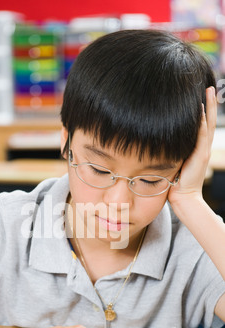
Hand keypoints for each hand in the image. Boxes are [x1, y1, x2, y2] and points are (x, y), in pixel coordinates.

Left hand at [168, 86, 216, 206]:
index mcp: (198, 149)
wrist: (184, 199)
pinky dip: (201, 123)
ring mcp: (203, 151)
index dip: (203, 111)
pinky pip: (201, 136)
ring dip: (208, 108)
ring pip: (208, 125)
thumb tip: (159, 142)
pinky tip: (200, 110)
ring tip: (208, 92)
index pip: (202, 125)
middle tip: (209, 87)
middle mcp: (203, 148)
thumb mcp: (175, 162)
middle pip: (209, 121)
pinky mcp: (200, 156)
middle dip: (210, 103)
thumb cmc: (176, 184)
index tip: (200, 96)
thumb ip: (172, 151)